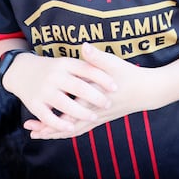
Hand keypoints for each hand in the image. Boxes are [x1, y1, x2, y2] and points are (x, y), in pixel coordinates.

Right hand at [2, 50, 116, 136]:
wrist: (21, 70)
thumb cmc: (53, 69)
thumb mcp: (67, 61)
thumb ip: (85, 64)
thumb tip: (105, 64)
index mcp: (65, 63)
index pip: (87, 70)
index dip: (102, 78)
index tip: (116, 86)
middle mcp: (54, 75)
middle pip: (78, 87)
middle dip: (95, 97)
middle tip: (108, 103)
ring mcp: (44, 90)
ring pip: (64, 104)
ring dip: (80, 112)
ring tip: (93, 117)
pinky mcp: (34, 103)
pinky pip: (47, 116)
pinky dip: (59, 123)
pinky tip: (71, 127)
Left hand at [24, 43, 157, 139]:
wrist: (147, 91)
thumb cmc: (130, 75)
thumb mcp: (113, 64)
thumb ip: (96, 57)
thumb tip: (84, 46)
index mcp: (92, 101)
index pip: (66, 115)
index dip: (48, 120)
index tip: (32, 122)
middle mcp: (94, 113)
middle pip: (67, 127)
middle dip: (48, 130)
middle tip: (30, 131)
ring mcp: (98, 117)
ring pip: (74, 130)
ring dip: (57, 132)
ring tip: (39, 133)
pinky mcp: (101, 117)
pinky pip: (82, 128)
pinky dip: (69, 130)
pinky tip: (60, 129)